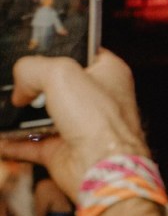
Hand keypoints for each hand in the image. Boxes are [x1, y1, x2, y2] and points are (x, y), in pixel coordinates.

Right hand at [0, 49, 147, 200]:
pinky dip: (13, 142)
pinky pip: (30, 144)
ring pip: (42, 115)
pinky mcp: (64, 152)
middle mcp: (97, 101)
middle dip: (34, 82)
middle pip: (58, 83)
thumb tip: (20, 88)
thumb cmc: (99, 121)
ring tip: (3, 104)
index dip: (60, 49)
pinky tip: (2, 136)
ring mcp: (80, 128)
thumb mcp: (60, 73)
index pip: (83, 52)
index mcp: (109, 74)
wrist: (102, 168)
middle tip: (16, 79)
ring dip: (19, 113)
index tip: (38, 47)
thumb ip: (31, 68)